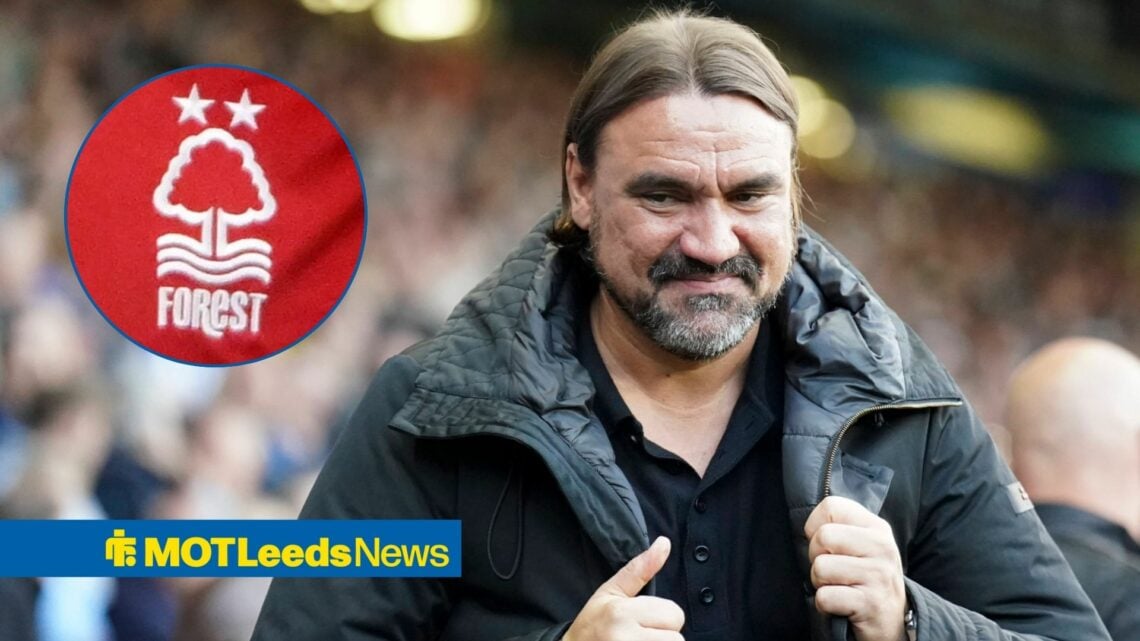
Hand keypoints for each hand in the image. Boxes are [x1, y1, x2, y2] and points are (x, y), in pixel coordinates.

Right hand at [563, 536, 684, 640]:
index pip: (675, 614)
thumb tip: (665, 543)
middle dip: (663, 638)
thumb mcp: (611, 593)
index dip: (663, 617)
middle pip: (677, 640)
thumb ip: (640, 569)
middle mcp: (626, 640)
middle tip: (640, 637)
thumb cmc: (592, 624)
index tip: (643, 621)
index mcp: (622, 614)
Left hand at [805, 496, 906, 640]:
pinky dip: (825, 605)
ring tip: (839, 587)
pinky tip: (841, 605)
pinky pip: (824, 597)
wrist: (892, 621)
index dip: (815, 527)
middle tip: (832, 571)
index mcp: (877, 527)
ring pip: (820, 567)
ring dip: (820, 583)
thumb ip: (840, 527)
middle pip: (823, 536)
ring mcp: (878, 575)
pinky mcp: (870, 603)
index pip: (831, 506)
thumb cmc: (867, 578)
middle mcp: (882, 547)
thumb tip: (808, 525)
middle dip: (816, 557)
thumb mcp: (863, 545)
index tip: (826, 545)